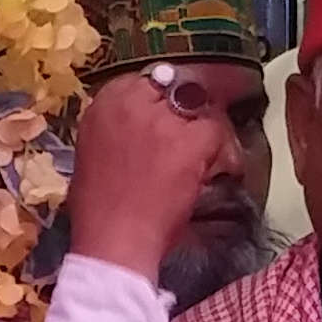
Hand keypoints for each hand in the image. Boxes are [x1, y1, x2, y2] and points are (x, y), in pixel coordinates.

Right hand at [64, 63, 240, 276]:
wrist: (112, 240)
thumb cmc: (100, 208)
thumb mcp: (97, 151)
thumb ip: (121, 127)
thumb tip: (149, 121)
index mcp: (104, 101)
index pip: (149, 81)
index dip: (166, 104)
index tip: (173, 123)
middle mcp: (131, 100)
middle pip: (178, 89)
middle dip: (188, 115)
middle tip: (193, 142)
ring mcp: (161, 118)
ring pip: (202, 108)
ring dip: (207, 133)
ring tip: (206, 160)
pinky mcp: (188, 140)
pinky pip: (217, 132)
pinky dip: (224, 153)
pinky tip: (218, 172)